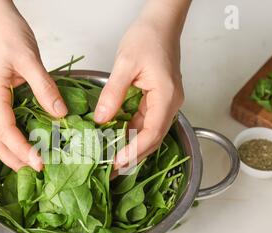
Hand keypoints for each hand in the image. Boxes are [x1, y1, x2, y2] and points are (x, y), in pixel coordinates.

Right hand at [0, 0, 66, 171]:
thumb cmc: (6, 32)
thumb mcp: (30, 59)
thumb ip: (44, 88)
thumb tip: (60, 114)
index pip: (4, 132)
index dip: (21, 150)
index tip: (39, 163)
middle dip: (14, 159)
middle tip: (37, 170)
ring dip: (11, 152)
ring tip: (31, 162)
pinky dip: (11, 139)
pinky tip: (25, 142)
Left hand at [94, 0, 189, 169]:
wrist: (161, 23)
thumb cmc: (148, 37)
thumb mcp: (125, 64)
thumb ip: (113, 93)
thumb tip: (101, 119)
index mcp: (166, 96)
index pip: (152, 133)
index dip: (135, 150)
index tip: (117, 162)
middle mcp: (170, 103)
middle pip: (153, 138)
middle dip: (133, 155)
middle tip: (112, 169)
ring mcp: (165, 103)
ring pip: (148, 132)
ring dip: (131, 146)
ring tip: (111, 158)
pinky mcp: (157, 100)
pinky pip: (144, 121)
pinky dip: (130, 132)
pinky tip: (115, 138)